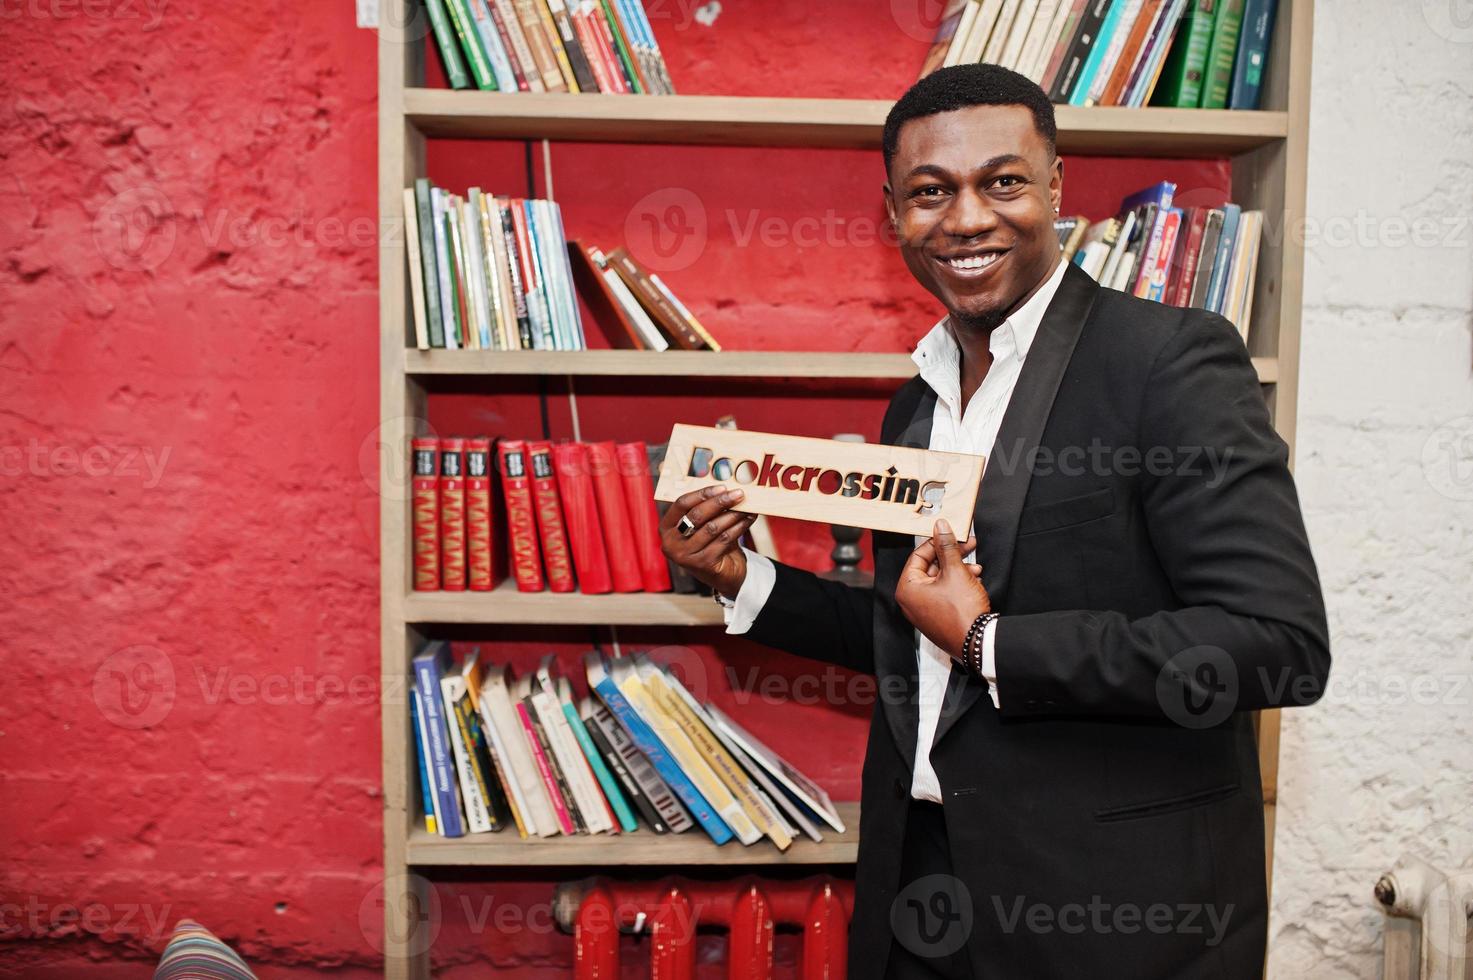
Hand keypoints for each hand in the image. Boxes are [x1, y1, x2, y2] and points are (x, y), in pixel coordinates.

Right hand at [659, 485, 758, 598]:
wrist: (722, 573)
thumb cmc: (711, 543)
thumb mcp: (704, 525)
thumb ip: (709, 509)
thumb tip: (728, 489)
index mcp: (666, 528)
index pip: (681, 504)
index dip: (702, 494)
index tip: (722, 487)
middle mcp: (671, 543)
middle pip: (697, 515)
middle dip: (720, 502)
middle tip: (738, 494)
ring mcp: (685, 556)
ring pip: (712, 528)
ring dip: (733, 515)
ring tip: (747, 507)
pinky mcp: (702, 564)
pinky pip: (723, 539)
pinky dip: (738, 527)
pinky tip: (747, 520)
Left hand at [894, 518, 990, 659]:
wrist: (977, 643)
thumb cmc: (962, 612)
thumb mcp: (956, 571)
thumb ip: (947, 546)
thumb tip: (941, 527)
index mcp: (907, 588)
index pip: (918, 556)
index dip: (936, 542)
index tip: (950, 534)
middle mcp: (912, 601)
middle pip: (931, 567)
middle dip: (952, 556)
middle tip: (967, 545)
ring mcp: (924, 611)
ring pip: (941, 580)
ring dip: (959, 570)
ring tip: (976, 569)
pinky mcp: (937, 617)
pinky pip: (945, 594)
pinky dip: (959, 585)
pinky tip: (974, 582)